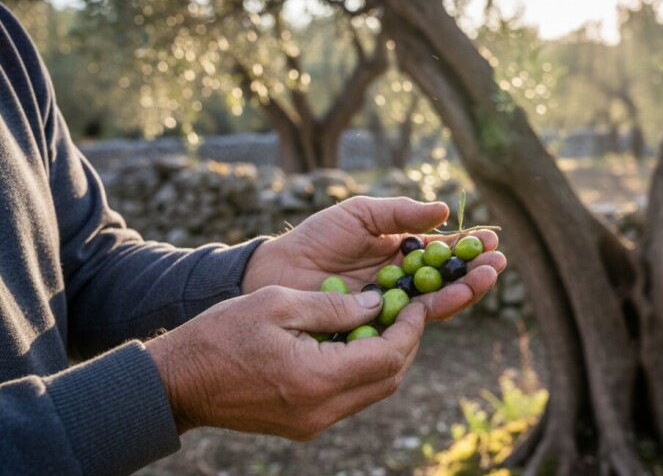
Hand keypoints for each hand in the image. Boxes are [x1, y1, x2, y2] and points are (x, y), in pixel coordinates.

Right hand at [146, 285, 424, 438]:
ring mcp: (313, 423)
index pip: (387, 357)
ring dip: (387, 358)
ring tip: (386, 322)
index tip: (418, 302)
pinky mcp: (304, 425)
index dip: (410, 328)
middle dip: (406, 343)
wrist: (178, 382)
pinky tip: (357, 343)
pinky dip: (363, 370)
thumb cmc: (221, 334)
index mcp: (316, 379)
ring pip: (373, 391)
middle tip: (409, 311)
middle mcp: (321, 410)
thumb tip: (378, 304)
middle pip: (389, 379)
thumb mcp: (279, 304)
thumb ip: (334, 306)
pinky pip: (350, 398)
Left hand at [241, 196, 505, 320]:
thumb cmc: (316, 239)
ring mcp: (391, 306)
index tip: (490, 241)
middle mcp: (401, 282)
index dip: (466, 248)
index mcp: (399, 253)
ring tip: (486, 279)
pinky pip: (410, 322)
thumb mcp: (360, 214)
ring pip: (435, 302)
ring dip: (464, 291)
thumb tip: (444, 211)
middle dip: (474, 272)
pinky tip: (454, 298)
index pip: (442, 252)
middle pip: (447, 280)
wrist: (277, 272)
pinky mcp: (378, 328)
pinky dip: (433, 311)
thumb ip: (400, 214)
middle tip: (497, 265)